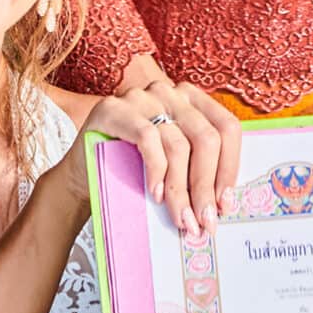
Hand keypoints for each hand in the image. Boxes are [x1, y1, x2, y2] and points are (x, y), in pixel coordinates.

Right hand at [89, 78, 241, 237]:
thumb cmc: (133, 170)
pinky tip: (155, 195)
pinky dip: (156, 171)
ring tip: (180, 218)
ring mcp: (141, 97)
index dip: (230, 168)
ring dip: (181, 190)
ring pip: (178, 144)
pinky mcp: (114, 109)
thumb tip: (225, 203)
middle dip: (206, 186)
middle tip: (204, 221)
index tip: (225, 204)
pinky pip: (148, 139)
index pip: (227, 128)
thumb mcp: (174, 164)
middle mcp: (170, 92)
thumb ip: (198, 168)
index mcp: (193, 100)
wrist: (82, 175)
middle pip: (206, 138)